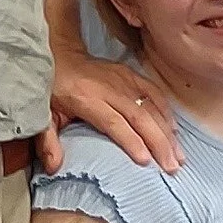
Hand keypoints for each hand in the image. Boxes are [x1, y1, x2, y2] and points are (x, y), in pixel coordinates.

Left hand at [44, 45, 182, 171]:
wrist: (60, 54)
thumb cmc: (52, 90)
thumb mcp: (43, 115)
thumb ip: (47, 141)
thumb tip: (53, 168)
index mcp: (86, 98)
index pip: (113, 122)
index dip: (131, 141)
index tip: (146, 161)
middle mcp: (109, 88)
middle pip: (140, 117)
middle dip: (159, 143)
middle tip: (172, 167)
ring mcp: (123, 79)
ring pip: (152, 106)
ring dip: (168, 132)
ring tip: (179, 156)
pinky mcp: (132, 74)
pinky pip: (155, 93)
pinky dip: (167, 112)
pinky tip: (175, 131)